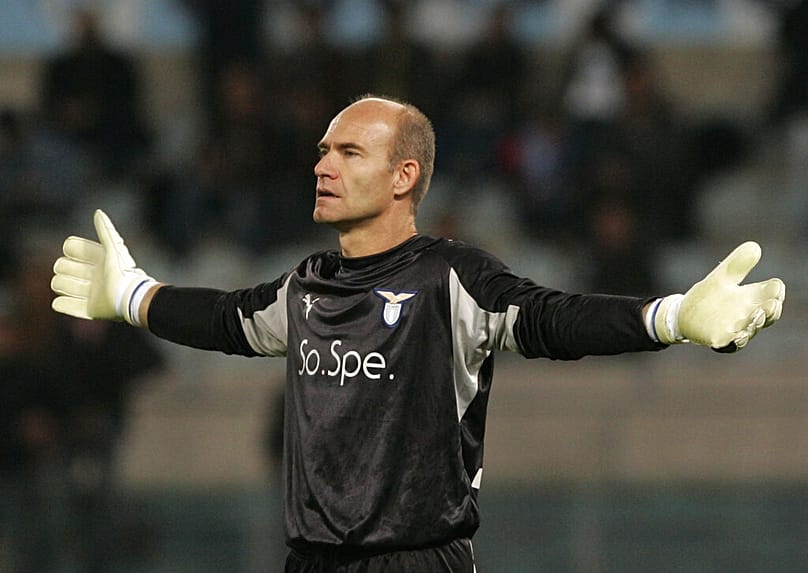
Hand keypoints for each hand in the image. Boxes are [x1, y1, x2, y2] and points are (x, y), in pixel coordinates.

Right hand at [51, 209, 156, 325]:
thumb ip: (106, 231)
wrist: (130, 298)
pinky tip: (66, 301)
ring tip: (79, 288)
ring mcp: (89, 292)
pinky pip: (63, 306)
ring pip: (59, 284)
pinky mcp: (88, 310)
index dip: (71, 249)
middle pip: (61, 266)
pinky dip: (62, 304)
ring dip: (63, 285)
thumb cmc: (122, 272)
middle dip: (65, 268)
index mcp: (97, 260)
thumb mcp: (114, 248)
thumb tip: (98, 212)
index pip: (70, 249)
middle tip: (83, 274)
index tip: (76, 252)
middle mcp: (91, 275)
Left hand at [652, 241, 784, 350]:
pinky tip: (736, 336)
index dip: (776, 291)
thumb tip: (754, 246)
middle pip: (768, 314)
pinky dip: (735, 341)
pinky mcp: (719, 340)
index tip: (775, 287)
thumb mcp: (721, 277)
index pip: (773, 293)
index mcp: (751, 297)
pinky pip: (730, 343)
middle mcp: (748, 315)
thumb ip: (737, 264)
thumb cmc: (707, 296)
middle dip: (770, 311)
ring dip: (754, 324)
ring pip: (751, 329)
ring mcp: (735, 329)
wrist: (683, 315)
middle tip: (770, 305)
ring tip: (755, 316)